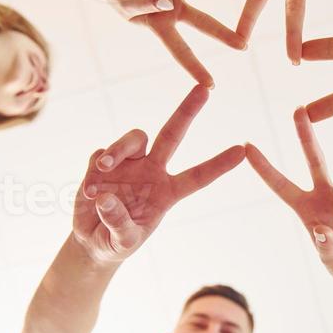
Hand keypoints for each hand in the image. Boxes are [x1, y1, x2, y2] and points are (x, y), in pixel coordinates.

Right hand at [73, 85, 244, 264]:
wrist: (91, 240)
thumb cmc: (116, 243)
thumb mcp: (123, 242)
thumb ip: (119, 223)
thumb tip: (107, 198)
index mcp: (168, 192)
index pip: (198, 176)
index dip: (219, 164)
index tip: (242, 150)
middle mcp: (152, 171)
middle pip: (173, 134)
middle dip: (188, 111)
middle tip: (206, 88)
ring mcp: (128, 164)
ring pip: (134, 138)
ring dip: (117, 150)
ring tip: (102, 170)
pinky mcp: (101, 163)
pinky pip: (101, 154)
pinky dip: (94, 170)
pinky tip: (89, 191)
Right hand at [104, 0, 245, 86]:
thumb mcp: (123, 2)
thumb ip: (142, 5)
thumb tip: (167, 3)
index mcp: (162, 25)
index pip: (181, 51)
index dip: (195, 67)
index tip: (210, 85)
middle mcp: (176, 9)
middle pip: (204, 22)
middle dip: (223, 34)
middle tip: (243, 47)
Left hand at [246, 108, 332, 285]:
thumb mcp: (329, 260)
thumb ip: (324, 247)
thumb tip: (323, 230)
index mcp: (305, 209)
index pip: (281, 184)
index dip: (264, 167)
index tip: (246, 147)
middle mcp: (324, 194)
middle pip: (314, 158)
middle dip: (306, 134)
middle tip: (298, 110)